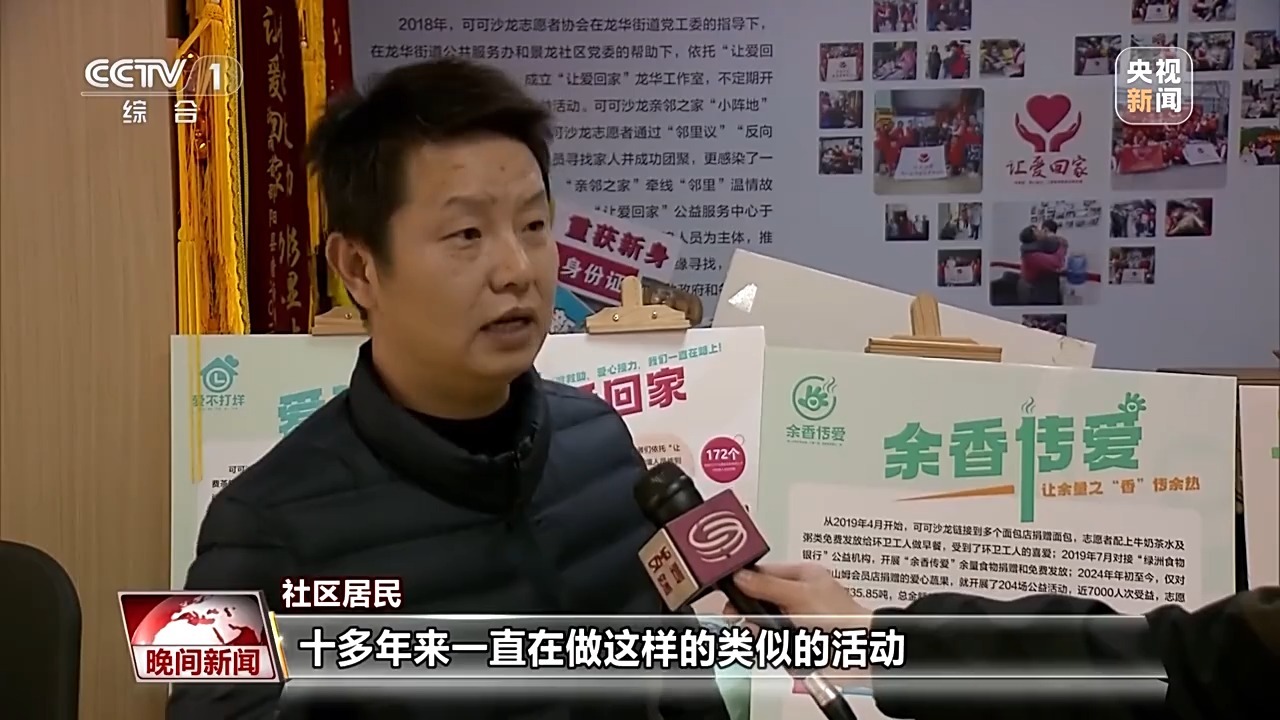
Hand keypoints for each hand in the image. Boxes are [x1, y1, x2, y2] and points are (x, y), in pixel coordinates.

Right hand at [721, 562, 871, 633]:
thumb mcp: (800, 595)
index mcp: (802, 576)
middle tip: (738, 617)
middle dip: (750, 611)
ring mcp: (797, 619)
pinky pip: (773, 642)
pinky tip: (770, 646)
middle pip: (760, 600)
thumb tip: (740, 576)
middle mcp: (798, 595)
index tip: (728, 591)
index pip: (763, 573)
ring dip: (758, 630)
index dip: (744, 582)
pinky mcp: (798, 641)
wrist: (861, 652)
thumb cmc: (842, 618)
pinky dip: (769, 645)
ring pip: (764, 623)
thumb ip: (767, 585)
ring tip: (758, 634)